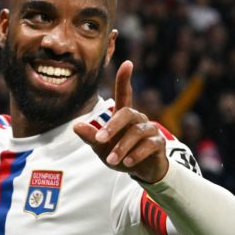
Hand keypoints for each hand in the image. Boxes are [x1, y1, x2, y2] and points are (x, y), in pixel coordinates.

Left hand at [73, 60, 168, 182]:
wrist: (142, 171)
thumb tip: (75, 126)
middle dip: (112, 126)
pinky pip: (149, 145)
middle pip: (127, 113)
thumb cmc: (121, 154)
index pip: (125, 94)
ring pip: (137, 132)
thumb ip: (91, 137)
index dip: (125, 79)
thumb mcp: (102, 147)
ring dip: (122, 147)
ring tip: (111, 160)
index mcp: (123, 116)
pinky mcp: (159, 143)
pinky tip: (128, 163)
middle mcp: (138, 118)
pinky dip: (137, 154)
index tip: (127, 63)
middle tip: (100, 139)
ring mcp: (150, 129)